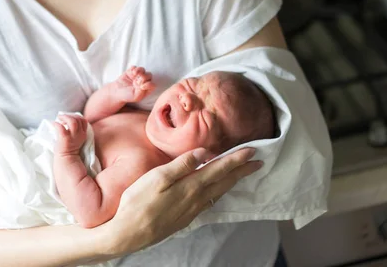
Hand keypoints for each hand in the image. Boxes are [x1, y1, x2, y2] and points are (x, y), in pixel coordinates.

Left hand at [54, 114, 87, 154]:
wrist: (66, 164)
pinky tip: (53, 124)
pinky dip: (56, 124)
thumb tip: (64, 122)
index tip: (68, 119)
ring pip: (73, 122)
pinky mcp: (65, 140)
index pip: (83, 121)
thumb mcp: (74, 140)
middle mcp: (80, 135)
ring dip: (65, 117)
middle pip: (79, 119)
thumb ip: (73, 132)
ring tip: (59, 118)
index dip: (76, 117)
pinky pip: (61, 128)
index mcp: (83, 135)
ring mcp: (73, 138)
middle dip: (70, 116)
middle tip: (62, 118)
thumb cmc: (68, 151)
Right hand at [101, 148, 261, 255]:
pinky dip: (219, 192)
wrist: (128, 234)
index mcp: (190, 186)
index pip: (219, 169)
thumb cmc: (138, 202)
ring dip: (232, 181)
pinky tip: (217, 192)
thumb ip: (181, 165)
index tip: (252, 150)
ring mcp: (191, 211)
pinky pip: (209, 202)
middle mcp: (195, 199)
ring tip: (242, 174)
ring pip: (218, 193)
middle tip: (257, 162)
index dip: (236, 159)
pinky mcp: (184, 218)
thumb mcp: (157, 178)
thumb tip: (203, 153)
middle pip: (224, 182)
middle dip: (241, 171)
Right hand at [113, 66, 155, 102]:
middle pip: (149, 75)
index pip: (152, 84)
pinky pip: (134, 67)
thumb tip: (145, 84)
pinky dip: (133, 68)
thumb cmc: (128, 96)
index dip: (148, 84)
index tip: (141, 87)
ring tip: (134, 74)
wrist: (116, 92)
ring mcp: (137, 75)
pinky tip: (131, 72)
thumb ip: (142, 91)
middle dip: (144, 77)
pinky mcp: (131, 71)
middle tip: (137, 82)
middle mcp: (143, 81)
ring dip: (140, 70)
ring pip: (143, 69)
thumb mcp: (136, 96)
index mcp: (146, 89)